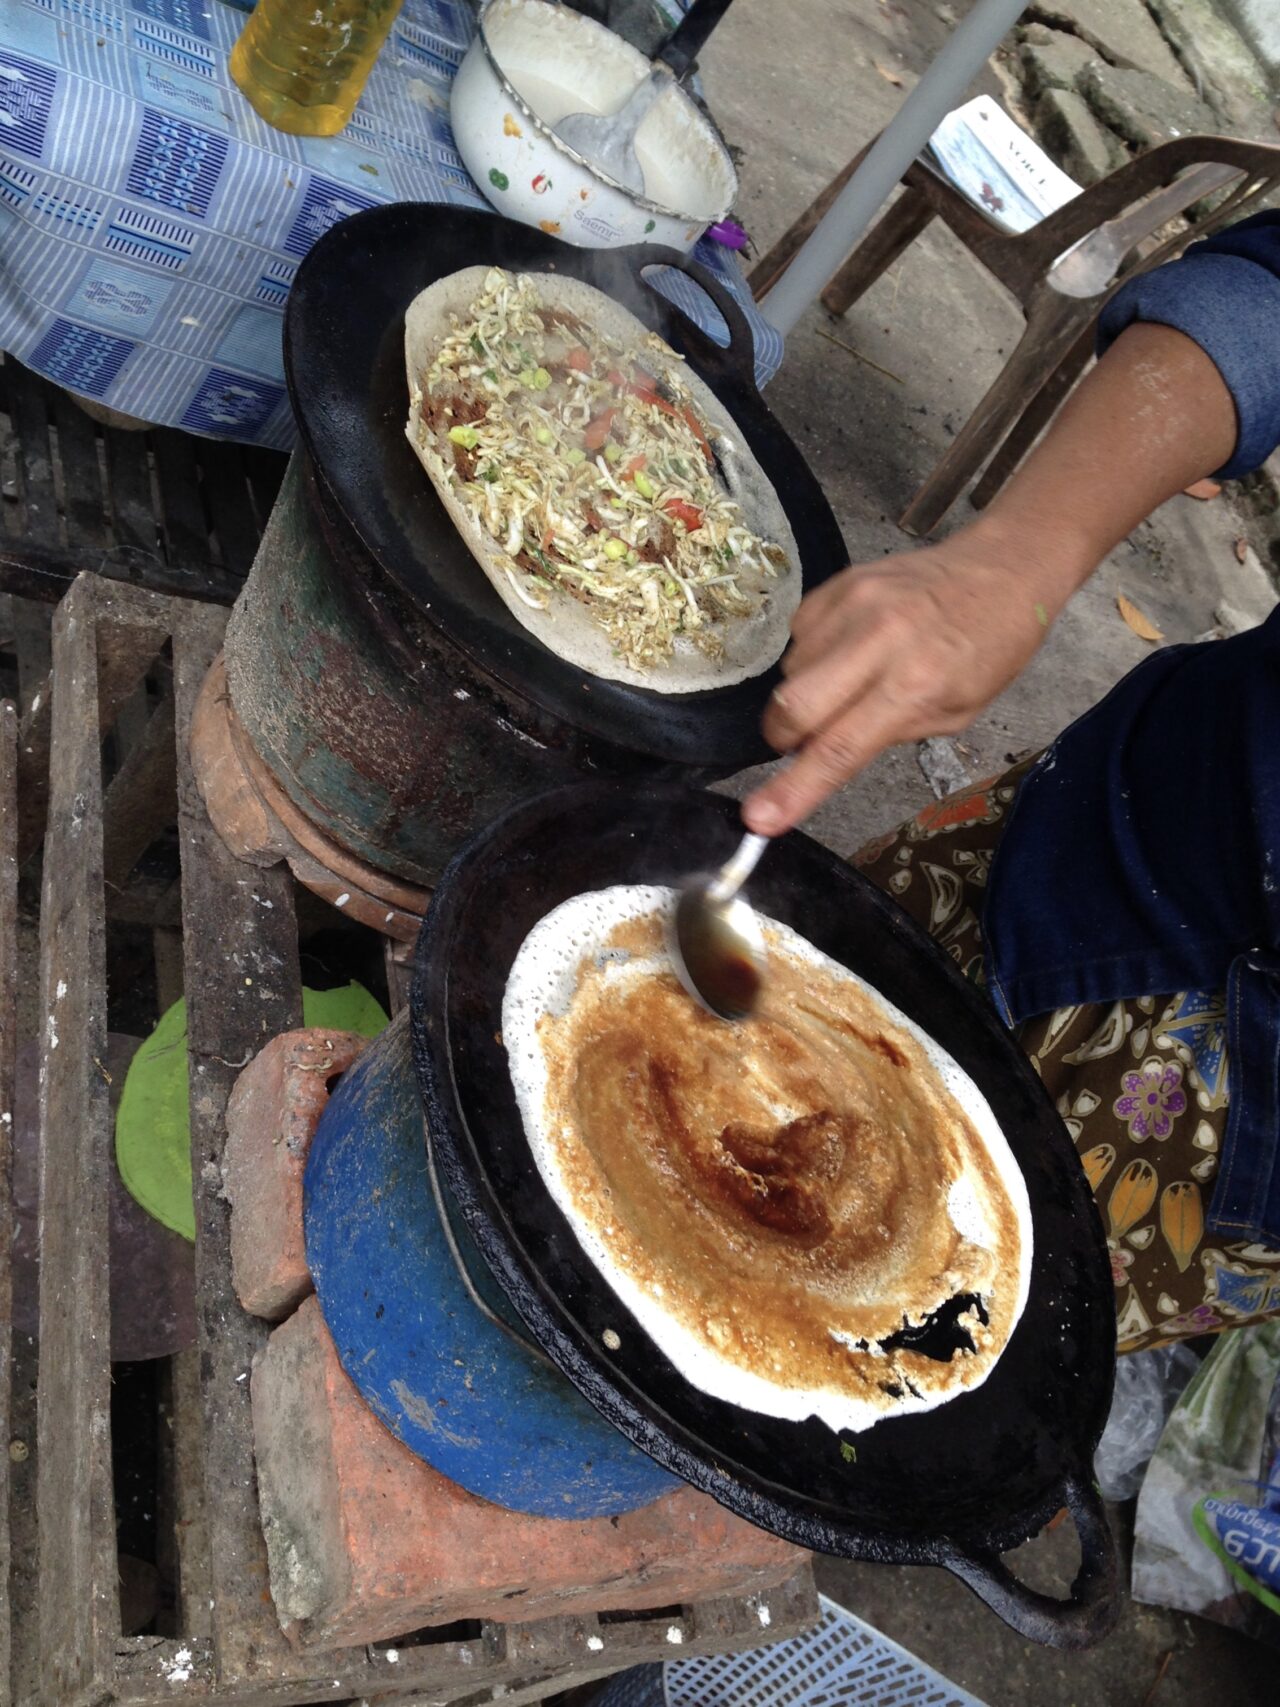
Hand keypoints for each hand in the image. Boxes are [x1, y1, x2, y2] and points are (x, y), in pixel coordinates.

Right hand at [742, 522, 1063, 835]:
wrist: (1003, 568)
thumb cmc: (987, 651)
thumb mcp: (954, 714)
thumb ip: (885, 735)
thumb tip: (819, 754)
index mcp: (916, 686)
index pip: (839, 750)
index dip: (794, 790)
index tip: (758, 818)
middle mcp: (879, 641)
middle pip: (793, 706)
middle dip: (782, 737)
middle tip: (799, 742)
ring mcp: (854, 605)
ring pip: (790, 671)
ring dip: (806, 692)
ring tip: (848, 681)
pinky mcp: (839, 583)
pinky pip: (798, 635)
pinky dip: (813, 656)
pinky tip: (848, 649)